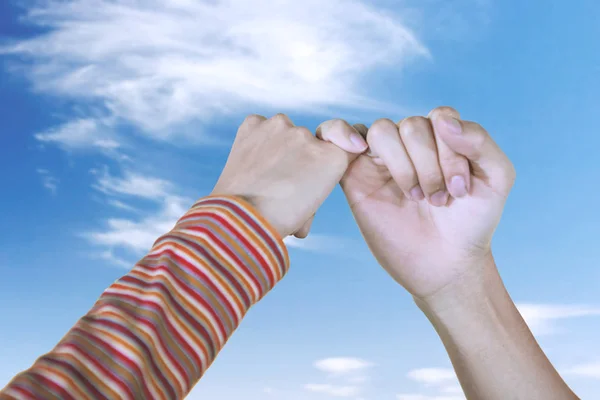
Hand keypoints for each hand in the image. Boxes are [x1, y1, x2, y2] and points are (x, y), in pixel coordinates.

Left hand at [212, 114, 367, 237]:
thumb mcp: (314, 205)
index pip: (343, 145)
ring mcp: (280, 125)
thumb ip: (318, 180)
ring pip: (284, 132)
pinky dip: (256, 139)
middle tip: (282, 181)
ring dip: (277, 146)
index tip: (315, 172)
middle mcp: (309, 135)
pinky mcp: (254, 123)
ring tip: (263, 173)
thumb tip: (302, 176)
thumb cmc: (280, 219)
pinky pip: (259, 126)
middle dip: (298, 156)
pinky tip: (251, 161)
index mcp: (332, 157)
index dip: (328, 159)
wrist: (243, 218)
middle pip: (308, 141)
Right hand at [317, 107, 515, 299]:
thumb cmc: (471, 223)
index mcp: (441, 137)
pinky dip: (338, 131)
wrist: (446, 265)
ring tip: (415, 197)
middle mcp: (409, 143)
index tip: (460, 191)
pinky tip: (358, 150)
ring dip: (402, 166)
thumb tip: (441, 121)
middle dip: (428, 165)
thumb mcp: (496, 178)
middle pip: (410, 126)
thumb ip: (480, 141)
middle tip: (438, 200)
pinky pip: (335, 136)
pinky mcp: (354, 176)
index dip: (450, 152)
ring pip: (381, 131)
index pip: (439, 118)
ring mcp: (380, 158)